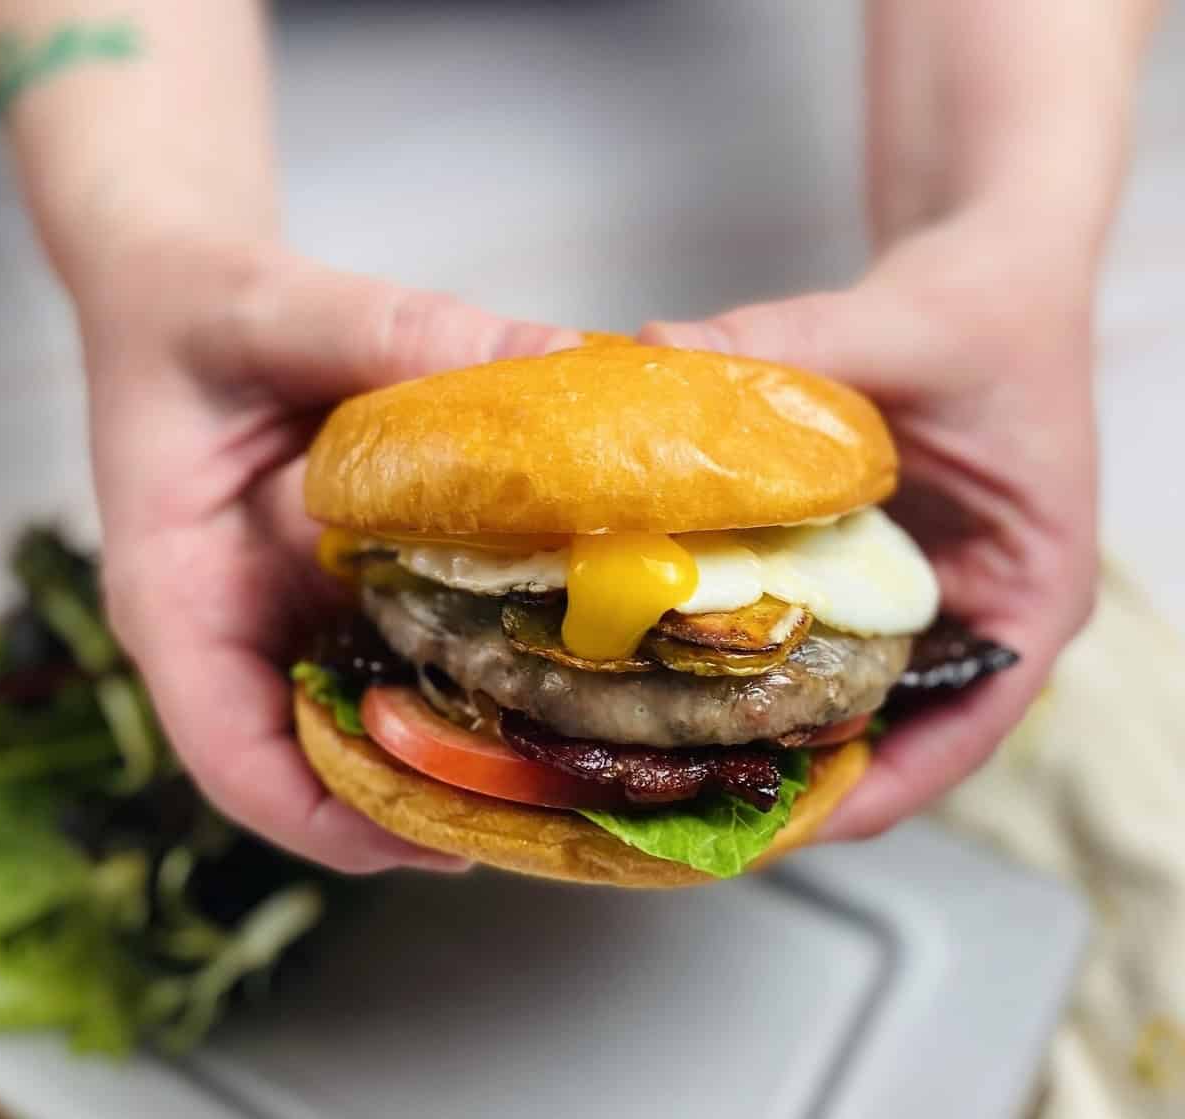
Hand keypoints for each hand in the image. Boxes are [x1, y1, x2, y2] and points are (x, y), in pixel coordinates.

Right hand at [78, 237, 577, 871]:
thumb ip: (399, 333)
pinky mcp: (343, 584)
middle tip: (542, 807)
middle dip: (428, 800)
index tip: (436, 846)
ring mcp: (298, 613)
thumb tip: (558, 361)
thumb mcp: (278, 311)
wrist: (182, 291)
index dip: (332, 822)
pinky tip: (553, 654)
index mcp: (182, 598)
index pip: (236, 760)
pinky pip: (408, 648)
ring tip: (568, 756)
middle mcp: (243, 628)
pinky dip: (472, 665)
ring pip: (376, 717)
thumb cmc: (193, 312)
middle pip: (325, 765)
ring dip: (464, 746)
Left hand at [640, 206, 1098, 838]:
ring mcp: (919, 589)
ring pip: (844, 686)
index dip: (878, 790)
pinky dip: (752, 644)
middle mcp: (974, 608)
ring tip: (667, 744)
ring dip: (764, 715)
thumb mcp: (903, 327)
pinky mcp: (867, 559)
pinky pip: (809, 625)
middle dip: (797, 768)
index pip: (966, 729)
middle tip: (692, 794)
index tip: (785, 824)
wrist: (988, 258)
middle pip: (892, 729)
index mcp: (1029, 590)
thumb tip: (654, 357)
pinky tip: (674, 648)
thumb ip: (791, 344)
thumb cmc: (987, 305)